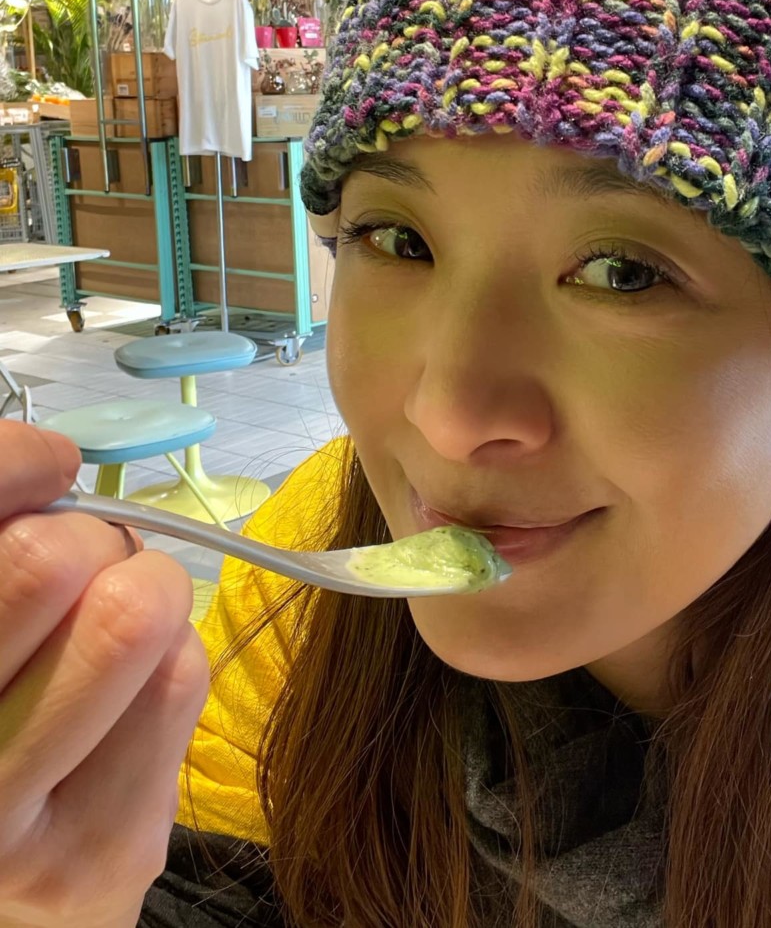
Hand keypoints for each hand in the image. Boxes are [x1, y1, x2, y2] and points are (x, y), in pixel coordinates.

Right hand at [0, 422, 209, 926]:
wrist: (8, 914)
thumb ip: (2, 564)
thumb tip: (53, 468)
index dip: (16, 462)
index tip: (50, 468)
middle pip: (50, 561)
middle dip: (92, 540)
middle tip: (84, 570)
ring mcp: (8, 811)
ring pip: (132, 617)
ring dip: (146, 595)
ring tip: (119, 628)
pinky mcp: (102, 852)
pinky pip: (179, 682)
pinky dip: (170, 659)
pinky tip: (133, 694)